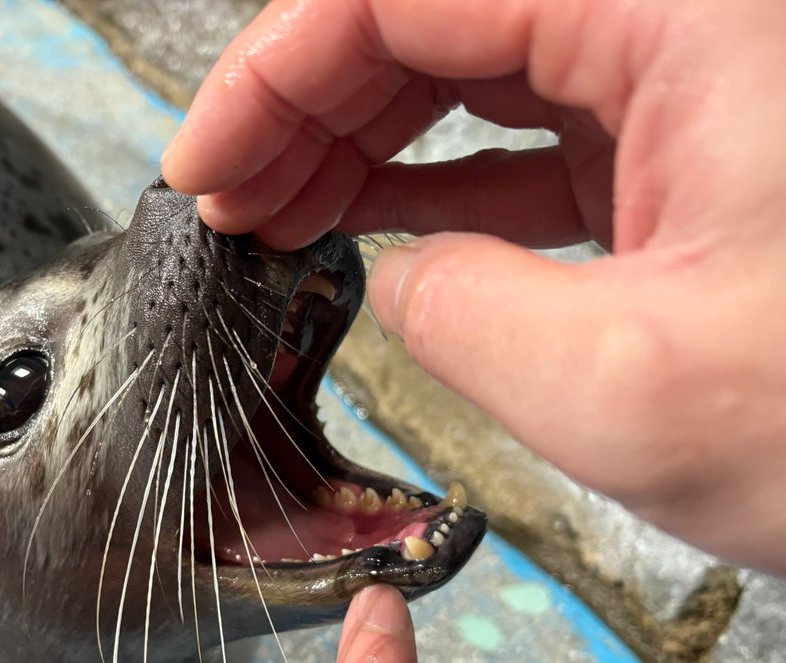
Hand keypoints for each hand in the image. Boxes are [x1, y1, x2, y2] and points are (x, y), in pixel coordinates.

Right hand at [162, 0, 785, 575]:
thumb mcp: (626, 392)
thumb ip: (457, 316)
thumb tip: (389, 279)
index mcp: (688, 15)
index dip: (273, 73)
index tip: (202, 165)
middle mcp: (688, 18)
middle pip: (433, 15)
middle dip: (306, 103)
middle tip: (228, 202)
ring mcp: (691, 78)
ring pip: (474, 68)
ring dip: (361, 139)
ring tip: (278, 220)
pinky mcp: (692, 146)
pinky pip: (530, 132)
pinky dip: (439, 181)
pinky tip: (371, 229)